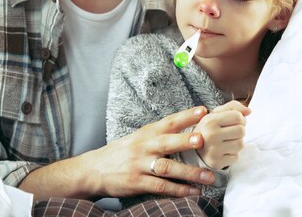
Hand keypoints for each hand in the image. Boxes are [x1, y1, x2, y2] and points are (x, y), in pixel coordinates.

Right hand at [19, 106, 215, 200]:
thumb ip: (159, 135)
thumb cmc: (120, 152)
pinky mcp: (137, 182)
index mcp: (146, 133)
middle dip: (185, 141)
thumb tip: (187, 129)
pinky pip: (161, 187)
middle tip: (203, 140)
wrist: (93, 170)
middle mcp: (144, 147)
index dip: (186, 115)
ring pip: (168, 168)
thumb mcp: (138, 138)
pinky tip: (193, 191)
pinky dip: (178, 190)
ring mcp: (140, 165)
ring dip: (189, 173)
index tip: (204, 111)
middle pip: (167, 142)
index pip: (169, 121)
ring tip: (208, 177)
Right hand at [194, 100, 250, 169]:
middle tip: (229, 133)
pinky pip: (236, 157)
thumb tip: (249, 111)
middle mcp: (210, 135)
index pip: (238, 116)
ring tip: (226, 142)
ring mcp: (213, 150)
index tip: (232, 122)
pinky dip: (233, 154)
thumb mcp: (217, 113)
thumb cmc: (210, 128)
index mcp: (210, 121)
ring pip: (240, 144)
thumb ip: (233, 107)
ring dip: (236, 143)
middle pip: (241, 131)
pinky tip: (223, 151)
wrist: (193, 148)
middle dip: (239, 131)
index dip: (239, 119)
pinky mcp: (216, 163)